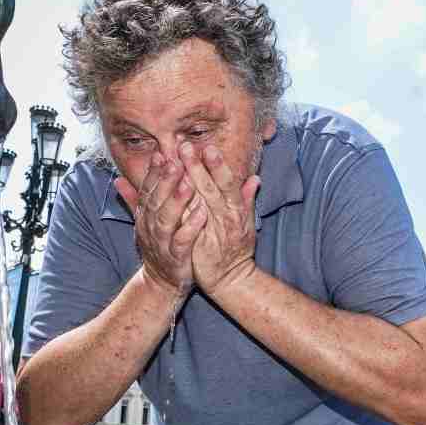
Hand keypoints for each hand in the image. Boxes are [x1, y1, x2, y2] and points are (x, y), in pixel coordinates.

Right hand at [114, 152, 205, 298]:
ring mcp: (162, 242)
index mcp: (146, 216)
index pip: (148, 190)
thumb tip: (117, 179)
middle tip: (175, 160)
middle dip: (165, 180)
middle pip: (156, 200)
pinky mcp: (176, 258)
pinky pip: (182, 241)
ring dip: (177, 200)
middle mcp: (150, 227)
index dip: (154, 172)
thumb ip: (134, 200)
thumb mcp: (144, 223)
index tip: (162, 152)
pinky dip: (191, 227)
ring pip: (166, 218)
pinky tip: (203, 214)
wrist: (160, 284)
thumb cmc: (158, 248)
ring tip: (188, 182)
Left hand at [178, 141, 259, 294]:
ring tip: (175, 163)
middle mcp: (227, 218)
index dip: (217, 164)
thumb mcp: (246, 223)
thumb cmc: (236, 249)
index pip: (227, 182)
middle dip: (197, 166)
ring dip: (187, 183)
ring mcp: (215, 231)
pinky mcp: (202, 245)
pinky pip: (191, 225)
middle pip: (211, 187)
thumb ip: (246, 200)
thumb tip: (255, 179)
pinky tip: (170, 197)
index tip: (206, 145)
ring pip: (200, 203)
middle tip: (185, 145)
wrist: (231, 279)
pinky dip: (183, 211)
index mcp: (236, 210)